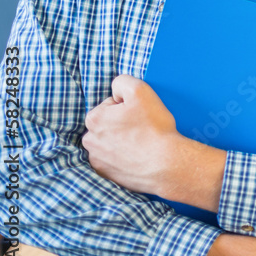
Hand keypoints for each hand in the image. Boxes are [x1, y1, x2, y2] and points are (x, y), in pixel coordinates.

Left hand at [82, 75, 180, 194]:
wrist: (165, 164)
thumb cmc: (153, 128)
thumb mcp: (140, 90)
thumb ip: (122, 81)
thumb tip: (115, 91)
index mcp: (94, 118)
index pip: (110, 104)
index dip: (128, 107)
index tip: (140, 114)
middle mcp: (89, 140)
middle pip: (107, 124)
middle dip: (121, 124)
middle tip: (142, 128)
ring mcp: (96, 159)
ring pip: (108, 142)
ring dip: (120, 140)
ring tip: (140, 143)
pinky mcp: (105, 173)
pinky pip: (111, 159)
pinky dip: (121, 157)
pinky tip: (135, 156)